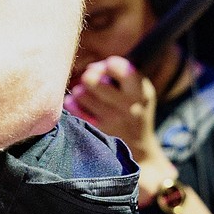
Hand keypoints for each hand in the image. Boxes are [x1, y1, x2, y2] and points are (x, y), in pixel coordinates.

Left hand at [67, 55, 169, 182]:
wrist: (140, 149)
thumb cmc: (135, 111)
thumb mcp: (140, 92)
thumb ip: (121, 74)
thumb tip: (92, 67)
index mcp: (141, 92)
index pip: (121, 68)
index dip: (109, 64)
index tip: (107, 67)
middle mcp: (129, 106)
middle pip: (94, 80)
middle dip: (89, 75)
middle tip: (90, 79)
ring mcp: (112, 120)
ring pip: (82, 94)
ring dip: (79, 90)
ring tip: (83, 93)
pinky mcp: (98, 131)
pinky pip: (75, 110)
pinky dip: (72, 104)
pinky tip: (75, 103)